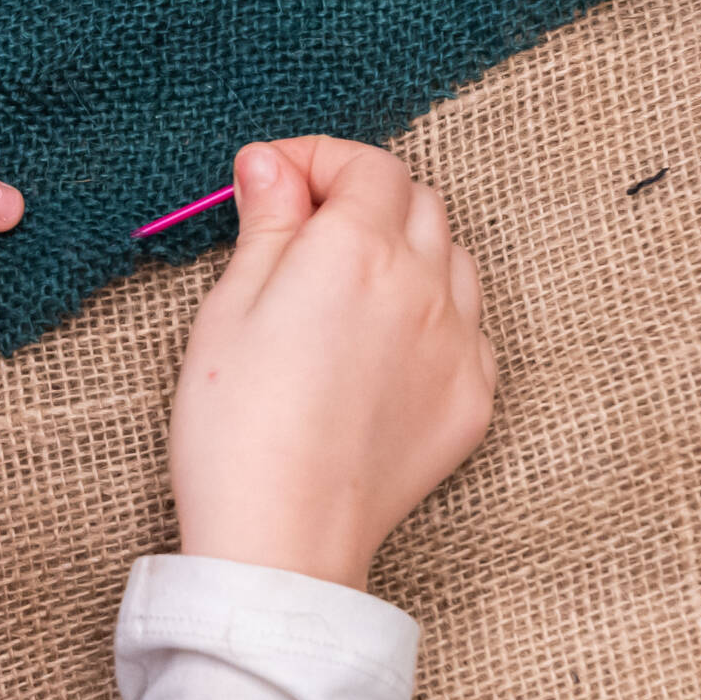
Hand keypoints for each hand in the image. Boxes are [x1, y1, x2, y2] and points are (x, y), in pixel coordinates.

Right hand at [168, 138, 497, 589]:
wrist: (281, 539)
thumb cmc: (236, 427)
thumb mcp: (228, 309)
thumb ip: (266, 224)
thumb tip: (271, 164)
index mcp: (356, 250)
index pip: (366, 165)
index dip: (316, 160)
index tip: (273, 182)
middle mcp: (423, 285)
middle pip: (418, 201)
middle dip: (364, 196)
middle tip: (304, 228)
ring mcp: (458, 343)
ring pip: (454, 257)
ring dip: (408, 247)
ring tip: (350, 284)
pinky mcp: (472, 397)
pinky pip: (470, 326)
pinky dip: (433, 313)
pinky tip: (384, 344)